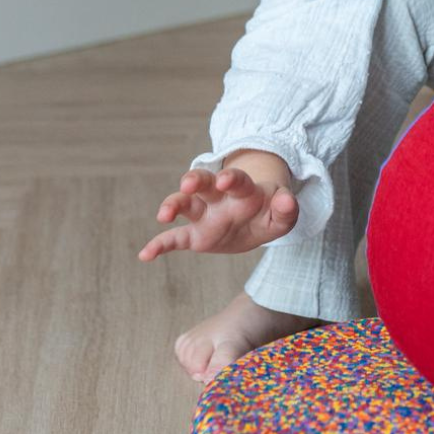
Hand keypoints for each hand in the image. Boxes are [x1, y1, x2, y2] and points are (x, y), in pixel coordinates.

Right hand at [137, 168, 298, 261]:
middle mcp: (220, 198)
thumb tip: (288, 201)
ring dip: (174, 204)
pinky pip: (174, 239)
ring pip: (186, 203)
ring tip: (164, 214)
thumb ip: (287, 209)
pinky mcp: (195, 235)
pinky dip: (160, 245)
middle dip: (196, 179)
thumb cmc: (270, 212)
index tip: (226, 179)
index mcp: (244, 190)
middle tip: (189, 182)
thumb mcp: (283, 214)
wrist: (257, 220)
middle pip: (205, 182)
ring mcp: (205, 214)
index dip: (232, 178)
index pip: (237, 180)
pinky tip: (145, 255)